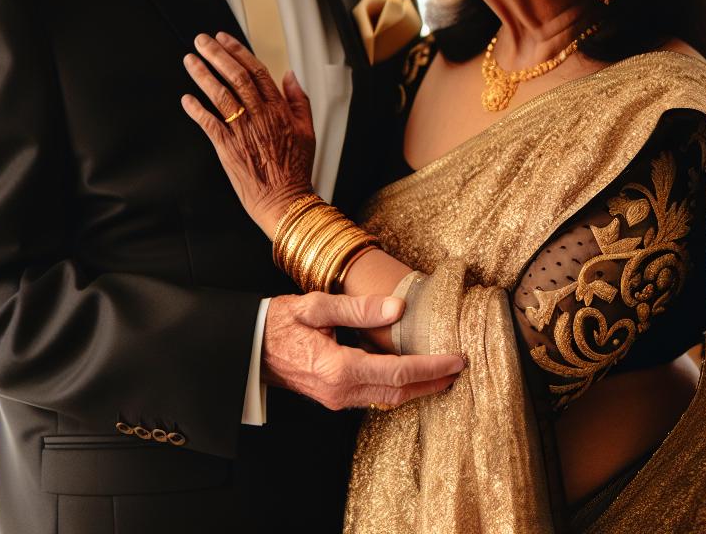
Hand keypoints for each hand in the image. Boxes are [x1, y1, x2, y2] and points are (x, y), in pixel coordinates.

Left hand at [181, 31, 316, 231]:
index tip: (225, 40)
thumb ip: (299, 100)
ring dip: (202, 75)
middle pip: (236, 77)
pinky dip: (196, 109)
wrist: (284, 200)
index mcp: (279, 110)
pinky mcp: (227, 148)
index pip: (257, 71)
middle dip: (216, 55)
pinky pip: (208, 123)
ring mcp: (243, 131)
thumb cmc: (295, 169)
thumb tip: (290, 76)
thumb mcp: (308, 130)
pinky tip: (186, 98)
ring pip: (220, 95)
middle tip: (202, 41)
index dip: (239, 52)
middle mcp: (260, 116)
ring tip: (190, 60)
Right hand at [263, 293, 465, 409]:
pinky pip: (373, 396)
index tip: (456, 359)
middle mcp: (339, 391)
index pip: (398, 372)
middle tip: (459, 370)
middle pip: (398, 392)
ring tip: (442, 373)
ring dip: (417, 388)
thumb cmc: (277, 323)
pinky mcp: (332, 397)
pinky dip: (398, 387)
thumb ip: (358, 309)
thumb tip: (397, 308)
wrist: (246, 347)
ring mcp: (335, 398)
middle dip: (432, 382)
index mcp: (338, 368)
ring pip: (387, 398)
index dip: (431, 367)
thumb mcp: (316, 306)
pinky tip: (411, 375)